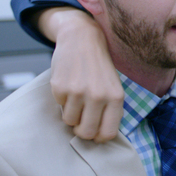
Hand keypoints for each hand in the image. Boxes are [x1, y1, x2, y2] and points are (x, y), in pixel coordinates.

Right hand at [39, 7, 123, 142]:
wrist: (82, 38)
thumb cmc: (99, 67)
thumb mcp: (113, 86)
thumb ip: (110, 109)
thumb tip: (100, 137)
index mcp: (116, 98)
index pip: (108, 133)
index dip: (99, 137)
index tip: (95, 132)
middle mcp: (99, 96)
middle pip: (87, 133)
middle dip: (82, 131)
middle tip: (82, 121)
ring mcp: (79, 92)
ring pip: (70, 122)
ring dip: (72, 114)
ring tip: (77, 97)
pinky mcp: (61, 88)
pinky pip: (60, 107)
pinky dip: (63, 101)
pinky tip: (69, 85)